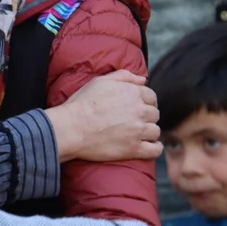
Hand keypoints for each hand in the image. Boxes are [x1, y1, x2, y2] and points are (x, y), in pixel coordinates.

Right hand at [46, 71, 161, 162]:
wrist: (71, 127)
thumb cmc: (81, 104)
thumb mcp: (99, 81)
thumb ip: (123, 76)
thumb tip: (143, 79)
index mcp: (132, 93)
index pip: (151, 97)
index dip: (145, 102)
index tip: (137, 108)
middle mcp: (139, 110)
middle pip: (154, 114)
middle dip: (146, 117)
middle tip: (133, 121)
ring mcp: (138, 130)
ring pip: (155, 131)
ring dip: (148, 132)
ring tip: (137, 134)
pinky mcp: (134, 148)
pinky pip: (155, 149)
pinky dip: (154, 148)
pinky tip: (148, 146)